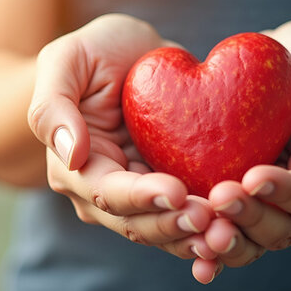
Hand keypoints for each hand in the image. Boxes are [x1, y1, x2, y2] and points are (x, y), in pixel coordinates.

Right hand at [28, 14, 214, 258]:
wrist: (132, 55)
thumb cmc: (93, 53)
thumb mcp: (66, 60)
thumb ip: (53, 106)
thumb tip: (72, 155)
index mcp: (74, 169)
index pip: (106, 193)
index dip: (140, 198)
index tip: (176, 192)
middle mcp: (102, 195)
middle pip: (137, 224)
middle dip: (173, 225)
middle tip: (211, 217)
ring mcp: (140, 199)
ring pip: (166, 232)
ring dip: (195, 237)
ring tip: (228, 231)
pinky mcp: (175, 193)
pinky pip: (190, 220)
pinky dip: (212, 230)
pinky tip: (237, 230)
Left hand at [195, 17, 290, 278]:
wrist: (290, 61)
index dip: (286, 192)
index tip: (253, 177)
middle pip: (282, 228)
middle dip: (250, 218)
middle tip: (217, 200)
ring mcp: (271, 205)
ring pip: (251, 238)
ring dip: (224, 237)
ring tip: (196, 221)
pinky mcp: (238, 198)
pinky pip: (223, 226)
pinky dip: (205, 238)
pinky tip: (185, 241)